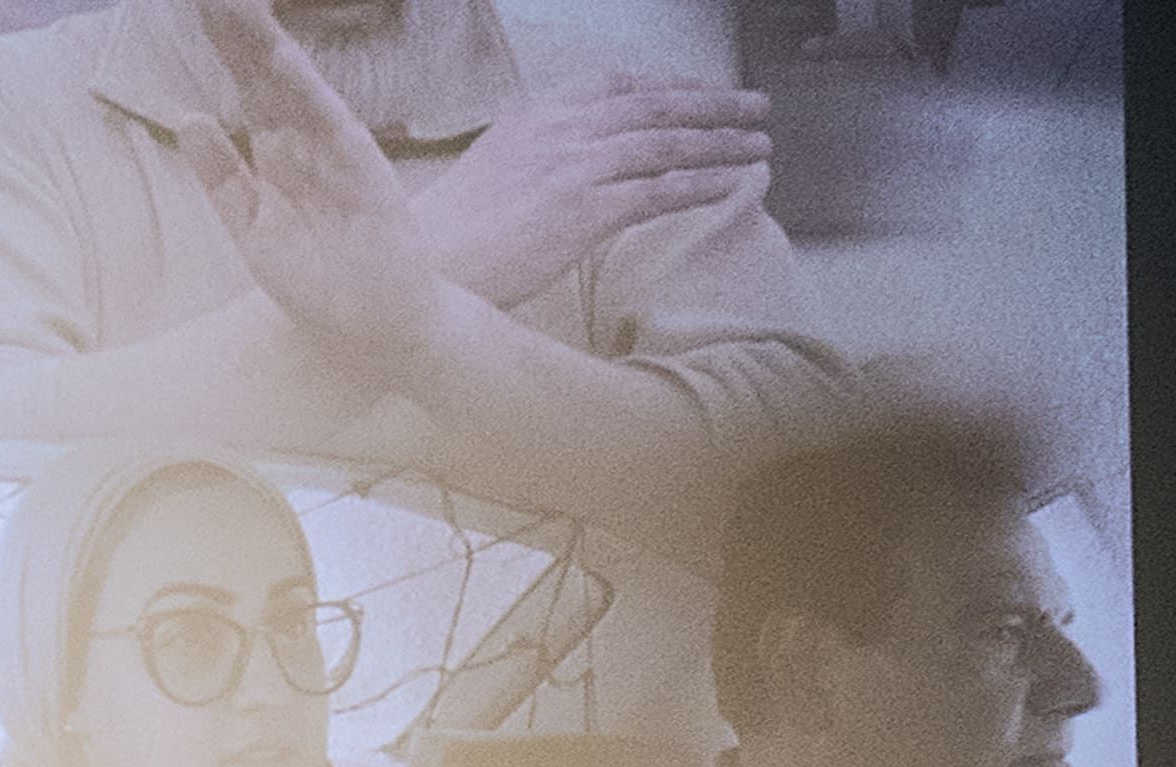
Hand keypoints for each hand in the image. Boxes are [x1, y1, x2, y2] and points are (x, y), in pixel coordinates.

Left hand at [173, 0, 461, 381]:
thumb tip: (190, 117)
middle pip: (264, 73)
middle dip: (238, 29)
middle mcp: (306, 139)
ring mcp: (333, 149)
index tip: (200, 4)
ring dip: (263, 44)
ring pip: (291, 86)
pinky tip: (276, 60)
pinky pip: (324, 124)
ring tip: (232, 4)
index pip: (246, 85)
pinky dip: (301, 92)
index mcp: (278, 151)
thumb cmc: (319, 279)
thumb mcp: (249, 225)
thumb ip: (221, 174)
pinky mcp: (358, 169)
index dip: (225, 45)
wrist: (377, 325)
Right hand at [413, 74, 769, 309]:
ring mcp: (574, 168)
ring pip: (666, 145)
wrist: (418, 270)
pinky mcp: (585, 210)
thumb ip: (535, 160)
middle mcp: (559, 132)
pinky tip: (728, 184)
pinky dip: (700, 185)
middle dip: (713, 106)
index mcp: (534, 118)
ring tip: (758, 145)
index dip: (668, 87)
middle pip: (654, 108)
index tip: (699, 93)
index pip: (616, 87)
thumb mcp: (489, 175)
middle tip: (755, 107)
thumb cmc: (440, 240)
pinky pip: (658, 191)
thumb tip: (568, 171)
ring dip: (720, 144)